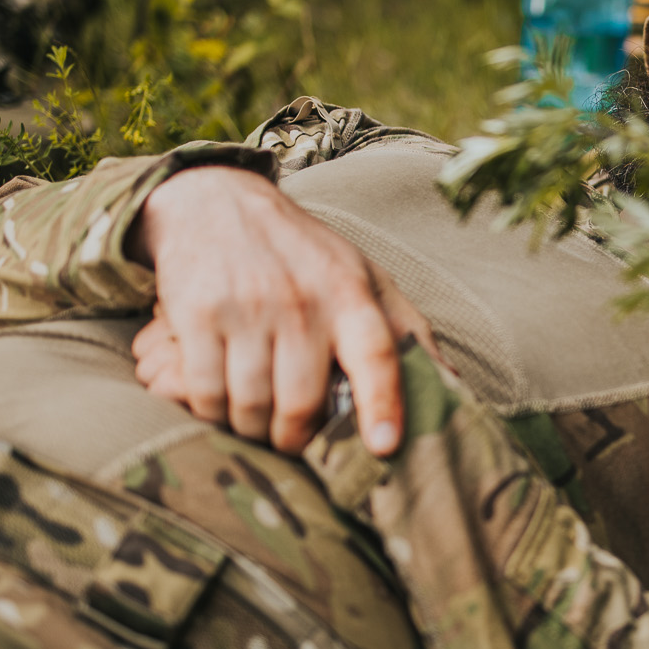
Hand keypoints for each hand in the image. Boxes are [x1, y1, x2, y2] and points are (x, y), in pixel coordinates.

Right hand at [127, 165, 434, 454]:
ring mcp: (244, 308)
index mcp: (349, 294)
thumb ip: (405, 331)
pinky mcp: (195, 315)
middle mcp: (300, 301)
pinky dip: (211, 411)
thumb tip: (453, 384)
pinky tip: (219, 398)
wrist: (214, 201)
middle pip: (300, 403)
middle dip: (294, 439)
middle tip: (291, 439)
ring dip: (251, 429)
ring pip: (249, 408)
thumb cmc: (302, 255)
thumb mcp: (362, 277)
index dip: (382, 404)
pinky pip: (204, 394)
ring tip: (255, 419)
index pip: (376, 353)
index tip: (384, 448)